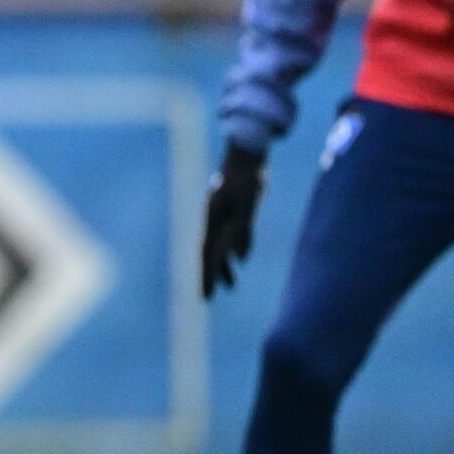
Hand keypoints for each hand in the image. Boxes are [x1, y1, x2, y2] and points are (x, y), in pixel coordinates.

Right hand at [201, 142, 265, 297]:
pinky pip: (231, 237)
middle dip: (210, 276)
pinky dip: (233, 251)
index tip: (205, 296)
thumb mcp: (247, 204)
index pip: (208, 255)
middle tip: (207, 298)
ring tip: (230, 286)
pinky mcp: (234, 211)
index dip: (206, 276)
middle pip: (210, 254)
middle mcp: (214, 221)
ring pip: (220, 246)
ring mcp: (223, 216)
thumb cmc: (247, 178)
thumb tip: (240, 256)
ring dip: (223, 266)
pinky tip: (240, 259)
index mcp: (213, 220)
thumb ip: (243, 230)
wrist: (247, 154)